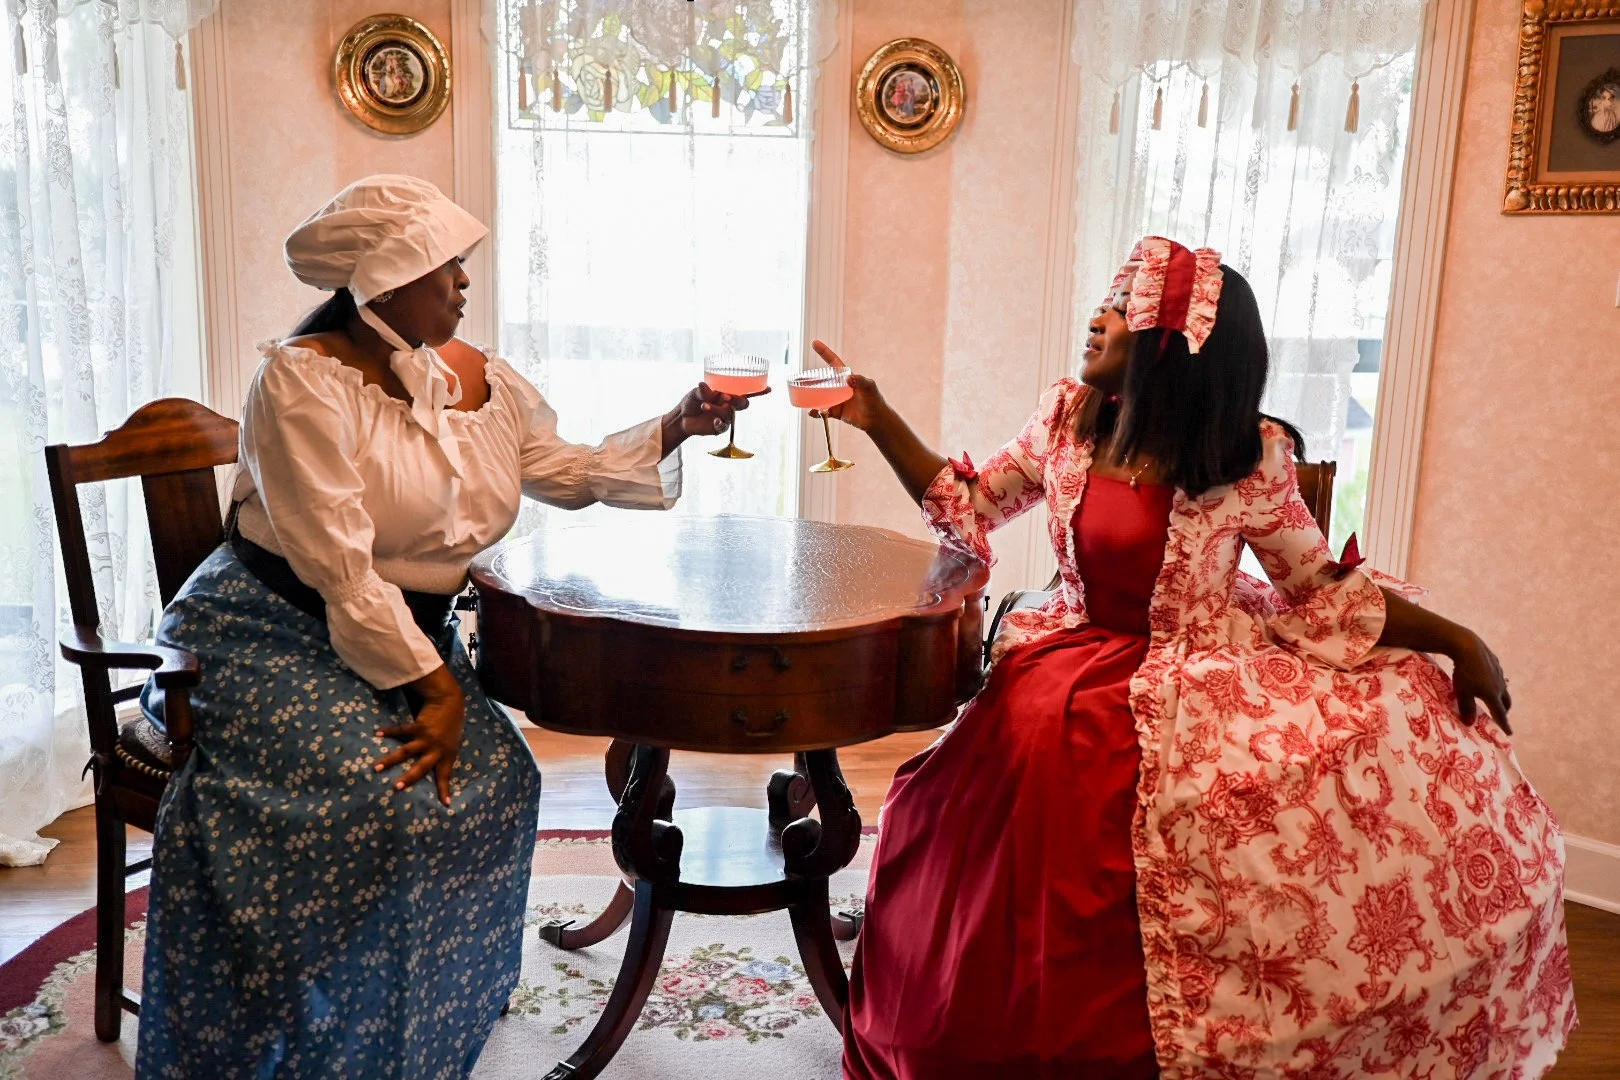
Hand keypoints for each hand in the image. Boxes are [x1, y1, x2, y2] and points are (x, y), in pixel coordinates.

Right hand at [375, 663, 465, 805]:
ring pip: (406, 751)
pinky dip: (389, 731)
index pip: (445, 775)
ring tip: (376, 768)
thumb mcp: (452, 743)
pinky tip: (377, 734)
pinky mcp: (419, 726)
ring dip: (390, 760)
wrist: (451, 702)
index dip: (445, 789)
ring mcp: (427, 738)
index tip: (445, 804)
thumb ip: (443, 755)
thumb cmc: (451, 725)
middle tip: (396, 788)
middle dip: (409, 778)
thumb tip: (436, 769)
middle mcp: (437, 749)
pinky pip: (401, 730)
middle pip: (421, 767)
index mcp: (447, 755)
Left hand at [663, 382, 761, 450]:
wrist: (681, 418)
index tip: (768, 388)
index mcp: (726, 393)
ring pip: (729, 414)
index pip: (744, 391)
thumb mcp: (694, 393)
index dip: (757, 390)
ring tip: (704, 405)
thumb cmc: (691, 401)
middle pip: (743, 404)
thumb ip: (701, 390)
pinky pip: (723, 426)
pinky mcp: (719, 428)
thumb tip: (703, 385)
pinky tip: (714, 421)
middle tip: (728, 398)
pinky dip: (719, 422)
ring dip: (718, 409)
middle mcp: (728, 405)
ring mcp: (725, 417)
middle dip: (740, 401)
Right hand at [810, 340, 885, 430]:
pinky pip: (822, 411)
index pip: (833, 362)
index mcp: (846, 377)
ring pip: (819, 396)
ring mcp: (836, 399)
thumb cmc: (875, 400)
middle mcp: (839, 387)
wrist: (876, 419)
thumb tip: (849, 378)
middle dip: (810, 379)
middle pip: (821, 380)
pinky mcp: (835, 412)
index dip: (824, 352)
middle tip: (799, 380)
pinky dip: (816, 412)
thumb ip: (861, 381)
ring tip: (804, 398)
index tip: (814, 343)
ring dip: (810, 397)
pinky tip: (813, 412)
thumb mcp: (870, 387)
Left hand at [1447, 632, 1511, 735]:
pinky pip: (1498, 677)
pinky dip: (1496, 683)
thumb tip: (1470, 723)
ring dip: (1500, 696)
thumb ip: (1466, 708)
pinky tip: (1487, 680)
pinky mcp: (1495, 663)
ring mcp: (1499, 673)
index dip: (1504, 724)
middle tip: (1500, 716)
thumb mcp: (1462, 692)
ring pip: (1503, 688)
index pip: (1500, 713)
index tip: (1509, 733)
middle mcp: (1500, 685)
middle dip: (1504, 710)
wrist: (1468, 646)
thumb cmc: (1463, 672)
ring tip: (1493, 699)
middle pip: (1506, 702)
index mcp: (1492, 695)